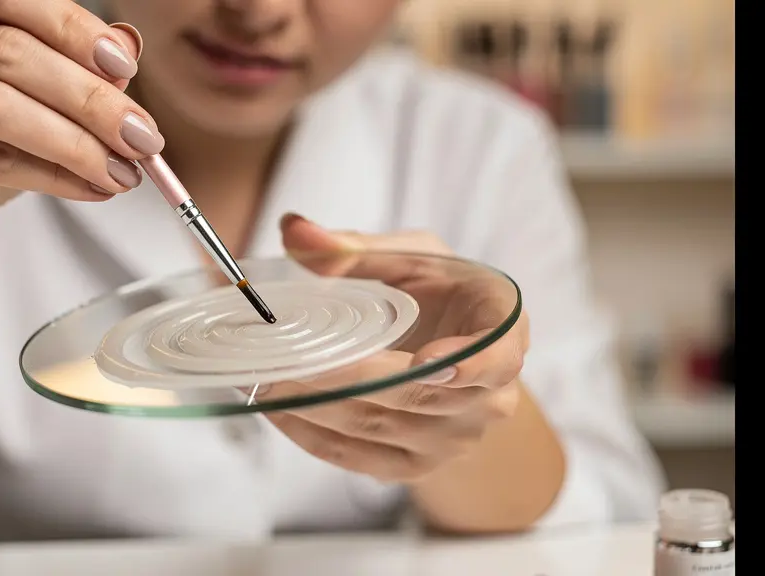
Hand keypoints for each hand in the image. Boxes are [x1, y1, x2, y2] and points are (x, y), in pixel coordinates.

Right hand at [0, 0, 157, 279]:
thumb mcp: (23, 102)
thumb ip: (69, 67)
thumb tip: (128, 45)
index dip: (74, 30)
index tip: (127, 68)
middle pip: (9, 53)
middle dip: (89, 98)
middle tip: (143, 137)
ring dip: (76, 143)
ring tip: (123, 171)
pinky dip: (52, 176)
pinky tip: (90, 188)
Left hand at [260, 213, 529, 482]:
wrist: (454, 354)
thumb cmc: (439, 295)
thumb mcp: (410, 258)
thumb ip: (354, 247)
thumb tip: (293, 230)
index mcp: (501, 332)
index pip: (497, 359)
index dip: (468, 364)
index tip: (427, 360)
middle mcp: (487, 397)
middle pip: (415, 395)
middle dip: (344, 377)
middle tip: (285, 358)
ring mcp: (453, 438)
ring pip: (378, 426)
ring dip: (315, 404)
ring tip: (263, 376)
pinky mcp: (415, 466)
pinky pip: (358, 457)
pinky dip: (310, 433)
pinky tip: (275, 407)